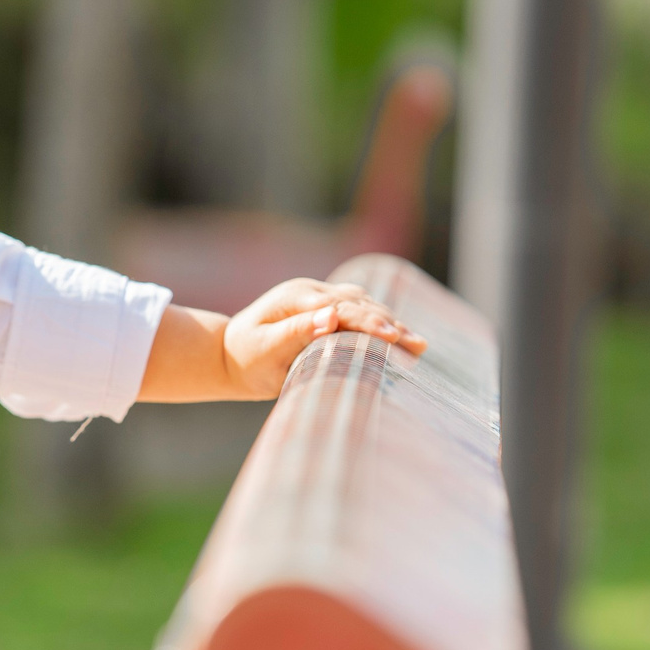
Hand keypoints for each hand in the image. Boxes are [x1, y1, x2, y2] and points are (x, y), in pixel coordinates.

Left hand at [139, 278, 423, 403]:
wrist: (231, 354)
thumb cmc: (246, 357)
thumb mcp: (264, 348)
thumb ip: (296, 332)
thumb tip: (331, 316)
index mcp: (297, 297)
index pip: (342, 307)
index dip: (369, 321)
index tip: (393, 336)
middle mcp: (313, 292)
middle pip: (360, 303)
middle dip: (390, 323)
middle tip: (418, 345)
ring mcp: (322, 298)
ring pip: (365, 306)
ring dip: (392, 323)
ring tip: (418, 346)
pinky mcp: (328, 310)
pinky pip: (361, 313)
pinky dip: (383, 325)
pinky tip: (403, 341)